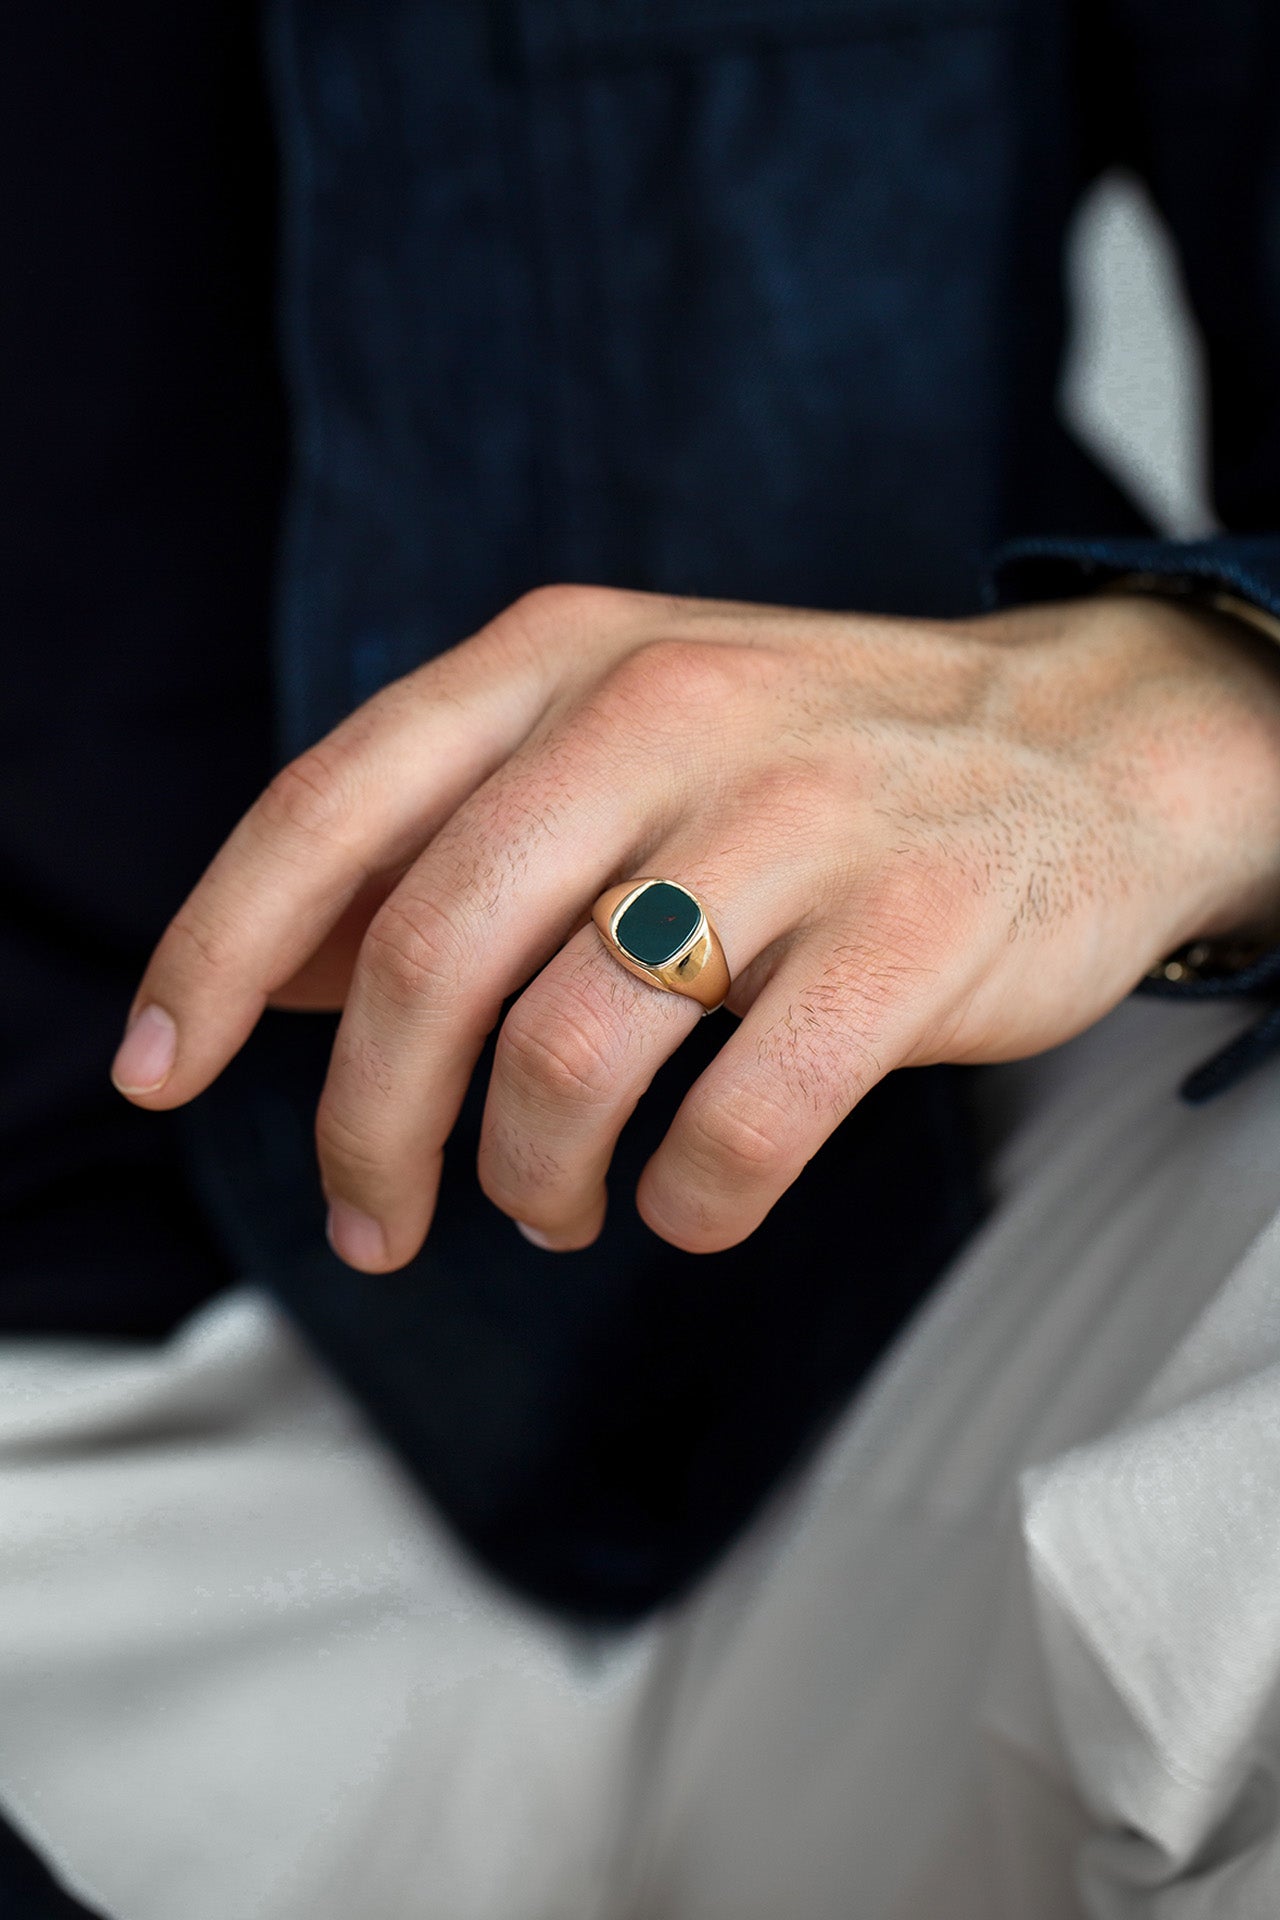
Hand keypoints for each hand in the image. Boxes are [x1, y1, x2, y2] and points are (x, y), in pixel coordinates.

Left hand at [111, 585, 1279, 1269]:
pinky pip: (740, 1121)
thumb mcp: (615, 742)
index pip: (333, 810)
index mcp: (564, 657)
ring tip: (554, 1207)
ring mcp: (797, 818)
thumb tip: (277, 975)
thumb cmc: (812, 768)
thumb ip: (446, 838)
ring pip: (570, 1052)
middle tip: (375, 1222)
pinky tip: (687, 1201)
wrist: (1088, 745)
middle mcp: (663, 713)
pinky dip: (686, 1201)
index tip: (160, 1075)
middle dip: (368, 1126)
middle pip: (430, 954)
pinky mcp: (912, 934)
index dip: (217, 954)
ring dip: (529, 1175)